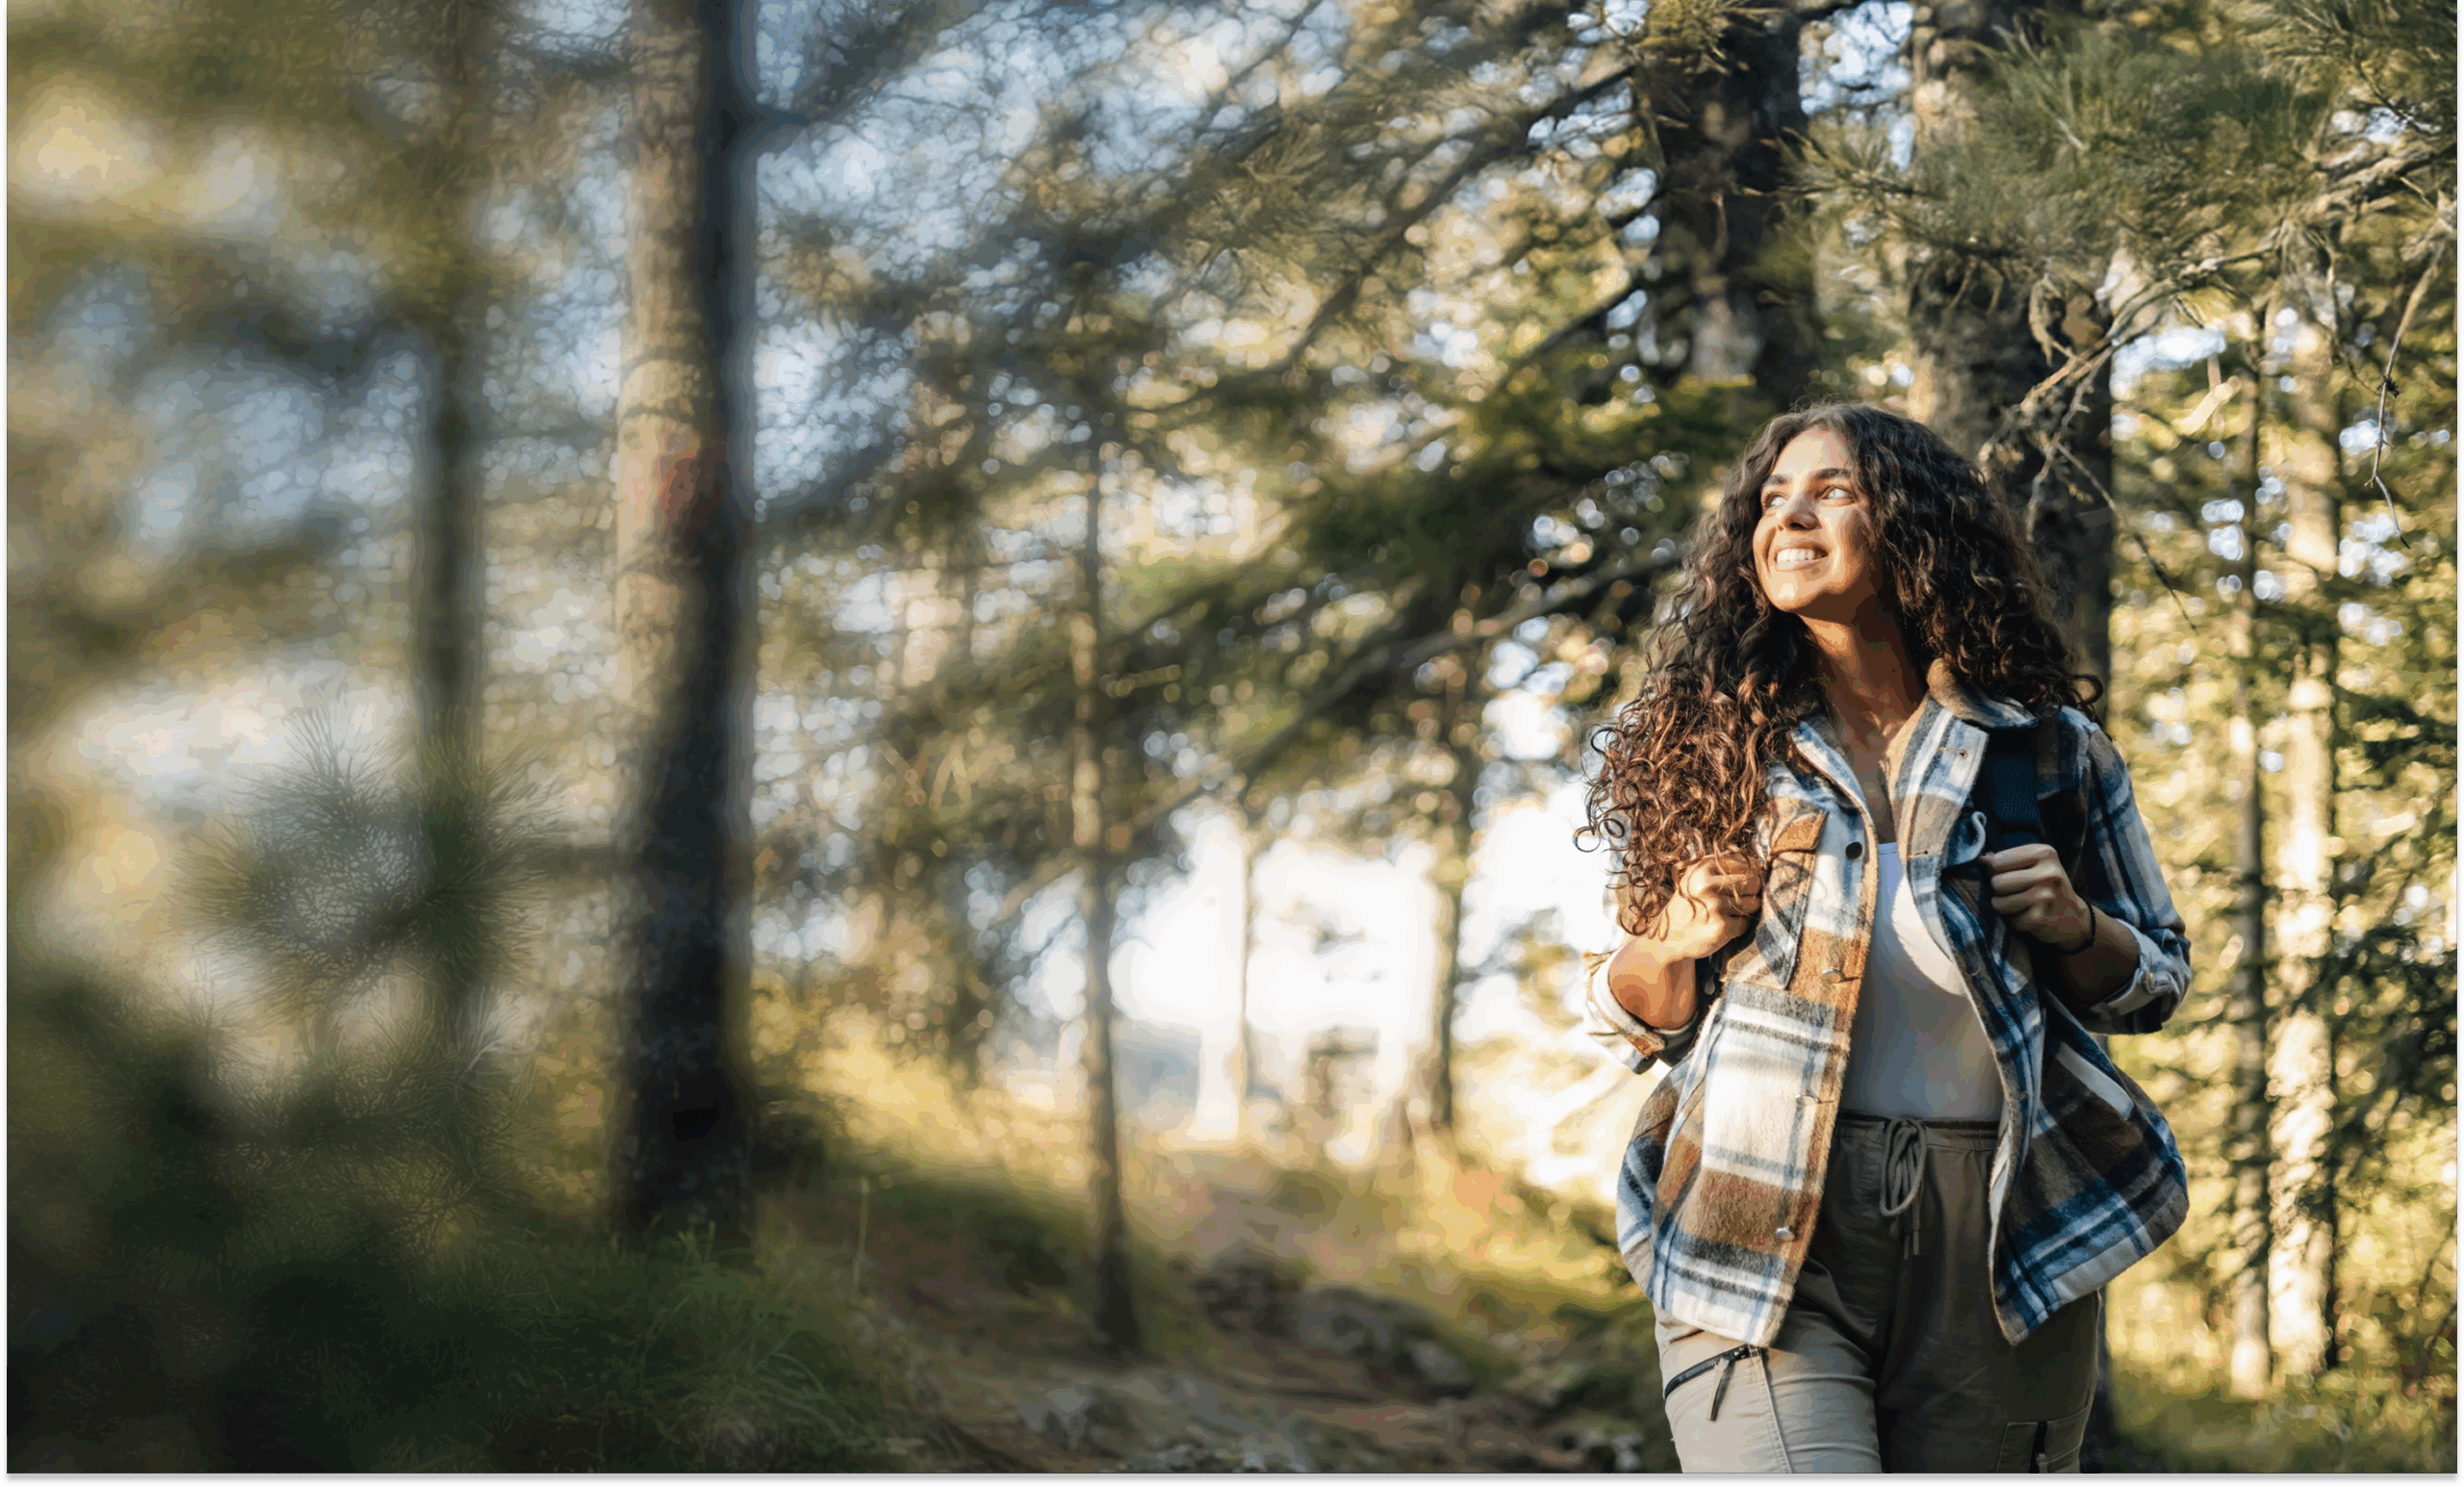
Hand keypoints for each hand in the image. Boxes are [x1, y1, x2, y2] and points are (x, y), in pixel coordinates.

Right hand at [1619, 852, 1762, 968]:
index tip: (1738, 884)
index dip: (1750, 875)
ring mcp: (1713, 906)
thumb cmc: (1692, 903)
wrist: (1669, 937)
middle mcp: (1706, 884)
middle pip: (1753, 881)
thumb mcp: (1698, 877)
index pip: (1747, 864)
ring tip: (1728, 913)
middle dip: (1751, 892)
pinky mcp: (1720, 927)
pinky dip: (1739, 926)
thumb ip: (1724, 866)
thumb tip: (1759, 864)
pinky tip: (1723, 926)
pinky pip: (1745, 923)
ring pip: (1753, 903)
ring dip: (1747, 910)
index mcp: (1702, 866)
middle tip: (1735, 900)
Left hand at [1986, 844, 2093, 952]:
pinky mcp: (2041, 917)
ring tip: (2021, 905)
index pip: (1996, 861)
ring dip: (2005, 908)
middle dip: (1999, 892)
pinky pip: (2010, 921)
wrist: (2073, 917)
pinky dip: (2015, 922)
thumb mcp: (2033, 866)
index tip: (2011, 876)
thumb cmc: (2046, 887)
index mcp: (2044, 853)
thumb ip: (2006, 860)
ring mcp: (2046, 895)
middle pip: (1996, 882)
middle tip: (2016, 894)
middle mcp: (2048, 872)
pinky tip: (2030, 917)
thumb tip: (1979, 858)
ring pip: (1998, 903)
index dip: (1996, 872)